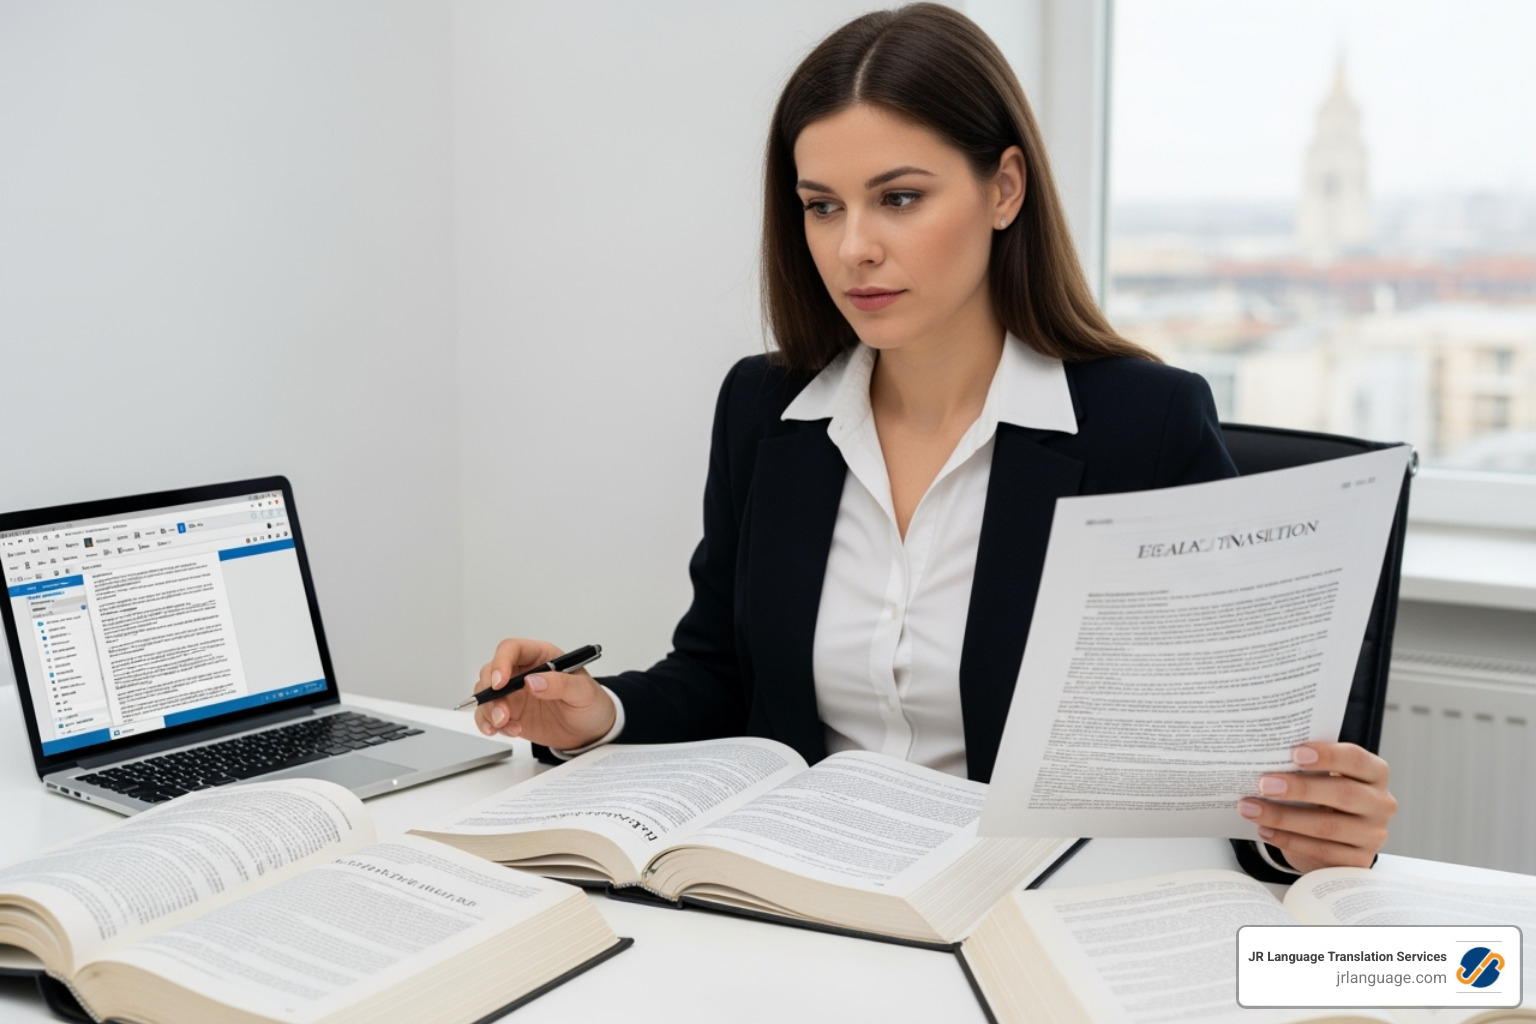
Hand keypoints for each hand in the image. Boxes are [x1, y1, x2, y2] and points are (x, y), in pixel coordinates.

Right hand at [472, 638, 615, 750]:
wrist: (591, 731)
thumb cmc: (591, 704)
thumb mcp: (584, 692)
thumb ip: (560, 684)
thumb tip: (533, 681)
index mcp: (541, 656)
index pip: (511, 649)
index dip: (501, 662)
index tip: (500, 683)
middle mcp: (523, 672)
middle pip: (491, 672)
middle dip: (490, 693)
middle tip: (502, 713)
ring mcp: (515, 693)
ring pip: (486, 695)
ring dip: (489, 711)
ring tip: (505, 726)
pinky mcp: (511, 713)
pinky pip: (489, 715)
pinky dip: (491, 724)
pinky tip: (507, 731)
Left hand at [1237, 742, 1396, 872]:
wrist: (1339, 833)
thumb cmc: (1326, 792)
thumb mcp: (1325, 775)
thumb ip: (1307, 765)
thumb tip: (1265, 758)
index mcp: (1375, 772)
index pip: (1355, 759)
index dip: (1327, 755)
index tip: (1295, 753)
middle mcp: (1381, 803)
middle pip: (1343, 794)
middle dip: (1300, 789)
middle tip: (1264, 784)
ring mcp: (1373, 834)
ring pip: (1328, 826)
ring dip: (1284, 818)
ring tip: (1251, 808)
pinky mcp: (1359, 860)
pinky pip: (1322, 851)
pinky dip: (1289, 840)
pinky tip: (1265, 830)